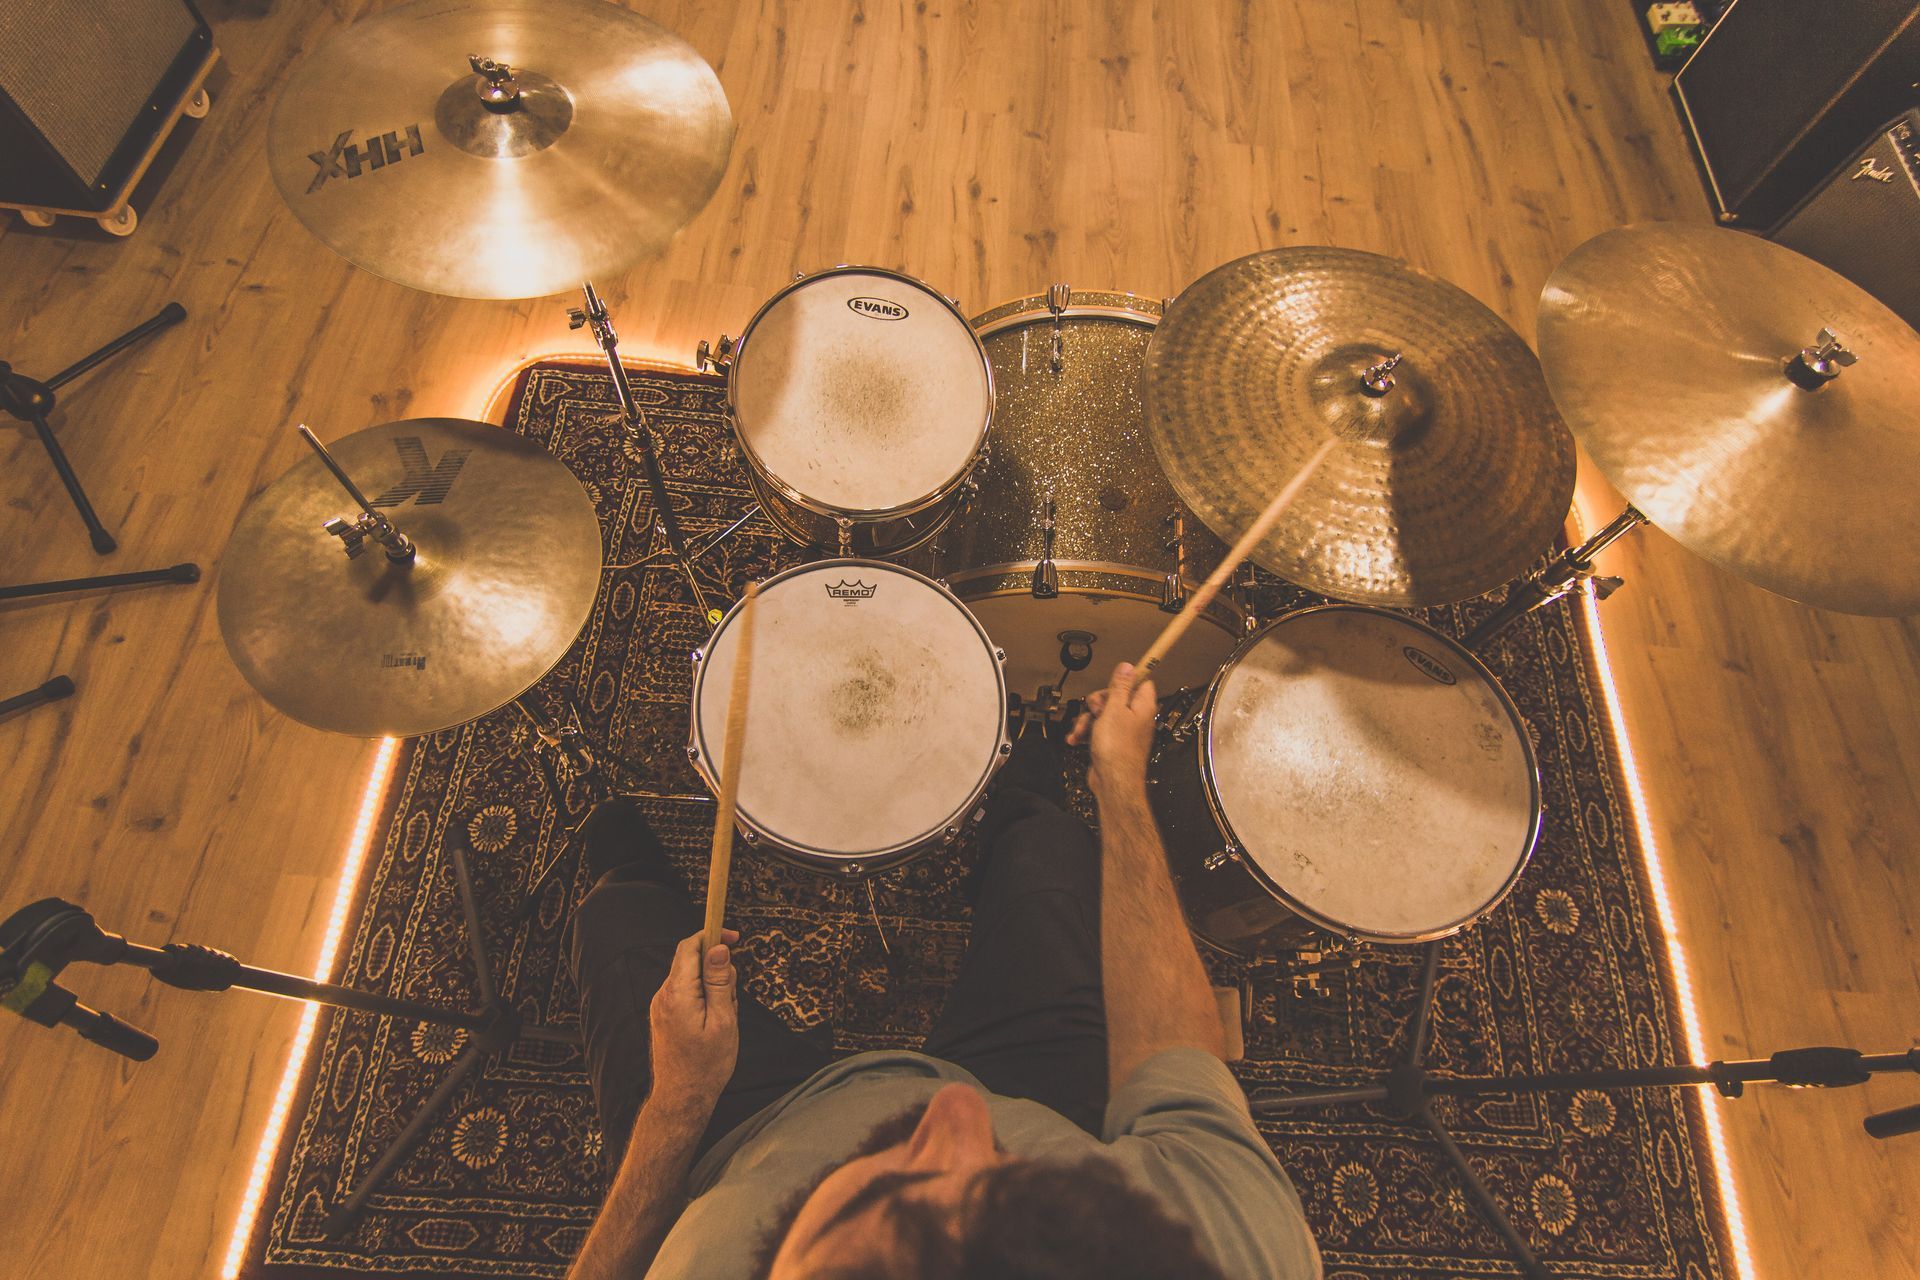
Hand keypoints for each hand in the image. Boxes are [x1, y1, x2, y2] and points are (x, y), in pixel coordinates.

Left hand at [648, 928, 739, 1108]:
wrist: (681, 1099)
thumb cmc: (706, 1064)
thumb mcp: (723, 1020)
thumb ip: (720, 982)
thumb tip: (718, 947)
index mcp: (677, 993)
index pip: (690, 947)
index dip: (712, 935)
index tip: (735, 936)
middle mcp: (663, 995)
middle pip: (692, 961)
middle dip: (717, 971)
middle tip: (732, 1000)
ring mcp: (660, 1006)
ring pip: (691, 979)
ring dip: (712, 989)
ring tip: (723, 1020)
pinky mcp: (663, 1015)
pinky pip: (686, 994)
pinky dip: (703, 1000)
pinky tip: (712, 1025)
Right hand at [1066, 662, 1156, 796]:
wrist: (1113, 782)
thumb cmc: (1118, 750)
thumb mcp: (1114, 710)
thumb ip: (1120, 687)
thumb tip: (1128, 667)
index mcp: (1142, 706)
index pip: (1140, 682)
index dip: (1124, 680)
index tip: (1113, 679)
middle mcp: (1136, 718)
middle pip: (1115, 697)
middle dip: (1098, 702)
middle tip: (1095, 709)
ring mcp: (1124, 731)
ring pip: (1103, 714)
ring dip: (1088, 720)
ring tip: (1083, 730)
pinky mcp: (1112, 742)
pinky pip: (1098, 730)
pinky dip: (1087, 733)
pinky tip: (1078, 739)